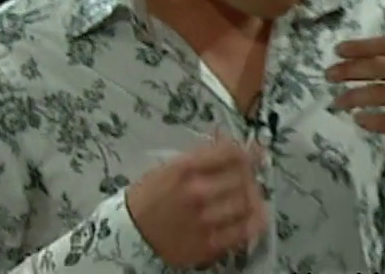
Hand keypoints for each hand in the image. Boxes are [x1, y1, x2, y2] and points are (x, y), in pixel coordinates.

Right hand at [125, 132, 266, 268]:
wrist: (131, 232)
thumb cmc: (151, 195)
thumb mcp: (172, 166)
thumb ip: (203, 154)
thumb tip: (229, 139)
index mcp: (185, 169)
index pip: (230, 153)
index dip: (246, 152)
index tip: (251, 154)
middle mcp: (197, 193)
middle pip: (241, 176)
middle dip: (248, 174)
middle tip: (248, 176)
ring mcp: (204, 220)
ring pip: (246, 202)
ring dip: (251, 196)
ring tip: (248, 195)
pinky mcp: (209, 244)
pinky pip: (244, 230)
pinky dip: (254, 220)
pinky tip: (254, 215)